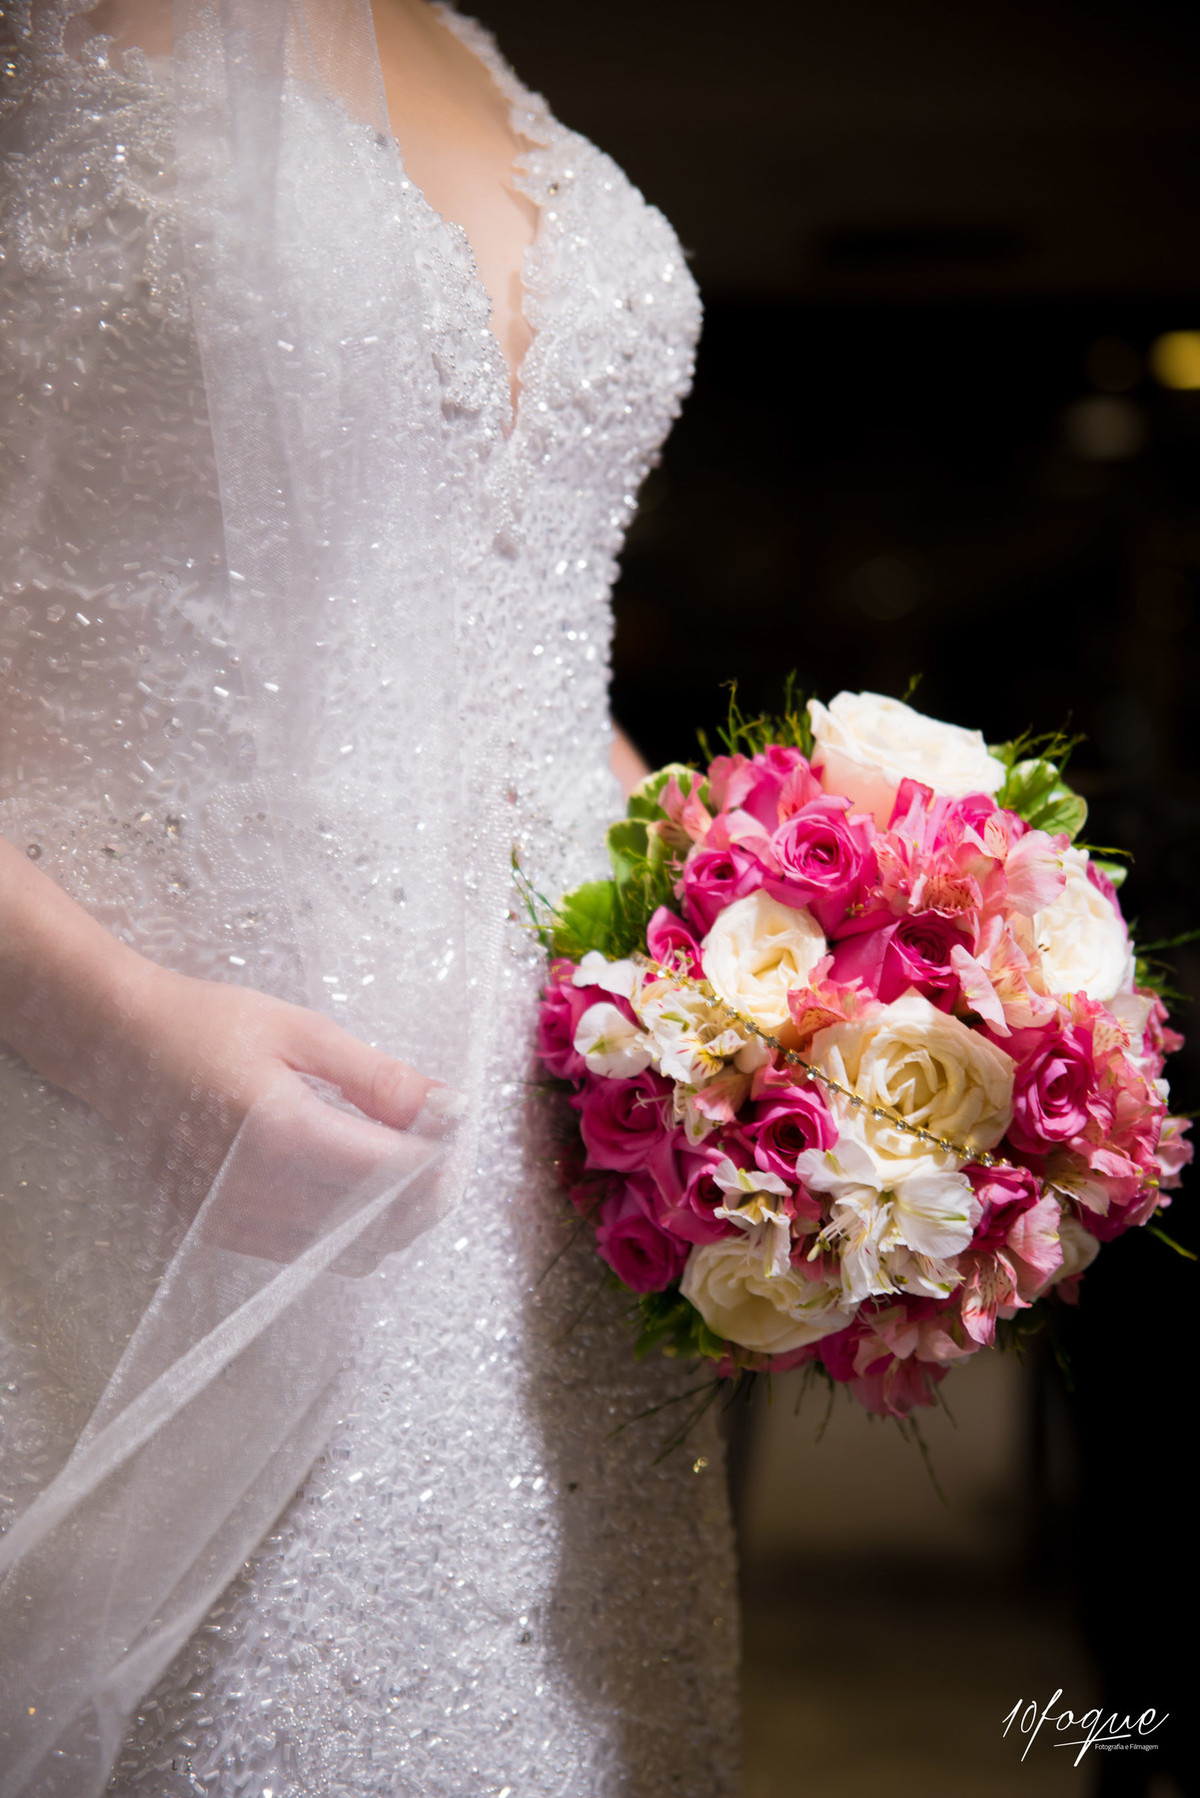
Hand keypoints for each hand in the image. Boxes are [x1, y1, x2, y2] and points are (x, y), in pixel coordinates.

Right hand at [91, 960, 456, 1265]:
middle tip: (440, 1147)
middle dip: (426, 1193)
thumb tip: (450, 1107)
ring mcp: (234, 1222)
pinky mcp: (221, 1234)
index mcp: (281, 1134)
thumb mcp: (303, 1032)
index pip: (392, 1173)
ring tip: (400, 1164)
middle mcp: (256, 1192)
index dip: (439, 1156)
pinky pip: (309, 1254)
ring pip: (351, 1252)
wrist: (118, 1046)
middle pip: (381, 1225)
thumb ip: (379, 1077)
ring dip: (392, 1218)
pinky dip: (347, 1229)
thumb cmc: (208, 1024)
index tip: (455, 1124)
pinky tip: (350, 1182)